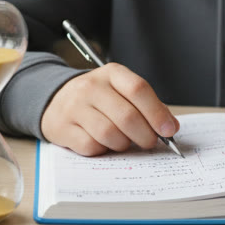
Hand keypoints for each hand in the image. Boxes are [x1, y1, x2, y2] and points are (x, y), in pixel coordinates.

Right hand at [40, 63, 179, 156]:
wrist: (55, 100)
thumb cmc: (97, 99)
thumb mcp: (120, 91)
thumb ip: (146, 106)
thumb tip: (170, 126)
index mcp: (111, 73)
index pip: (138, 89)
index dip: (157, 112)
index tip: (169, 129)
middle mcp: (91, 87)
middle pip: (127, 116)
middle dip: (145, 135)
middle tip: (149, 142)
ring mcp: (75, 107)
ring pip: (109, 134)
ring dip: (123, 144)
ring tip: (123, 142)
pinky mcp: (63, 128)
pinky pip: (91, 146)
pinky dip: (102, 150)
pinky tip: (102, 143)